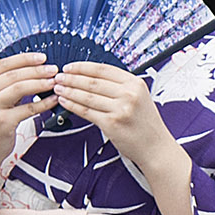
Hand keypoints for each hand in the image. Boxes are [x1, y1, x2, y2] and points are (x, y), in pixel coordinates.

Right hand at [0, 50, 61, 177]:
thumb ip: (4, 83)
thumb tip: (33, 67)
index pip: (2, 64)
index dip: (24, 59)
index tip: (42, 57)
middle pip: (13, 75)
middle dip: (36, 70)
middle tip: (54, 69)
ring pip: (20, 88)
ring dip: (40, 83)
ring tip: (55, 81)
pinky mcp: (2, 122)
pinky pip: (28, 109)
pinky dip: (43, 103)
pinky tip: (54, 100)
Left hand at [44, 62, 187, 181]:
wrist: (156, 148)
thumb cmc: (146, 125)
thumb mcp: (139, 98)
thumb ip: (120, 86)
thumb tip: (90, 77)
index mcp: (135, 83)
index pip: (103, 69)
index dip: (82, 67)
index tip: (69, 67)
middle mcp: (129, 94)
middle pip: (92, 81)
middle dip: (71, 78)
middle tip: (59, 77)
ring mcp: (120, 109)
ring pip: (87, 96)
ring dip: (69, 91)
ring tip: (58, 88)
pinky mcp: (111, 124)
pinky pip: (86, 111)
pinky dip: (73, 105)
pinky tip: (65, 101)